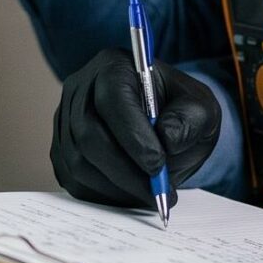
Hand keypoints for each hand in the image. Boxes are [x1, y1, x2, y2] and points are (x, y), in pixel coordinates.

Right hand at [49, 47, 220, 208]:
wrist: (163, 127)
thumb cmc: (179, 112)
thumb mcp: (201, 107)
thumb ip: (191, 118)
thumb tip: (166, 138)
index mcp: (114, 66)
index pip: (112, 98)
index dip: (133, 135)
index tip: (158, 164)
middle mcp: (80, 89)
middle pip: (89, 134)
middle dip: (125, 170)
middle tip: (157, 191)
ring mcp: (65, 121)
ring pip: (79, 162)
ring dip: (117, 187)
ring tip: (150, 194)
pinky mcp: (61, 151)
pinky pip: (74, 180)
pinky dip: (104, 195)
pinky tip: (131, 194)